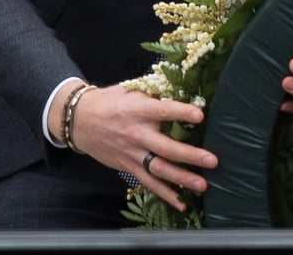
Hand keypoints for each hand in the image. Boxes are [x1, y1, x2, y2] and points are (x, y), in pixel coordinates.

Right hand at [53, 83, 217, 211]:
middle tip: (212, 160)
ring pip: (159, 169)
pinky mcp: (128, 167)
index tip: (201, 116)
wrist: (80, 120)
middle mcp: (136, 134)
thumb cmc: (112, 101)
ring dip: (182, 179)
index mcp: (139, 110)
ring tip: (203, 185)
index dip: (181, 113)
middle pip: (165, 147)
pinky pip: (149, 183)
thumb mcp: (132, 90)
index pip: (163, 111)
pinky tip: (183, 202)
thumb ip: (157, 93)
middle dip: (190, 155)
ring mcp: (132, 153)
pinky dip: (166, 194)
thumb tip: (186, 89)